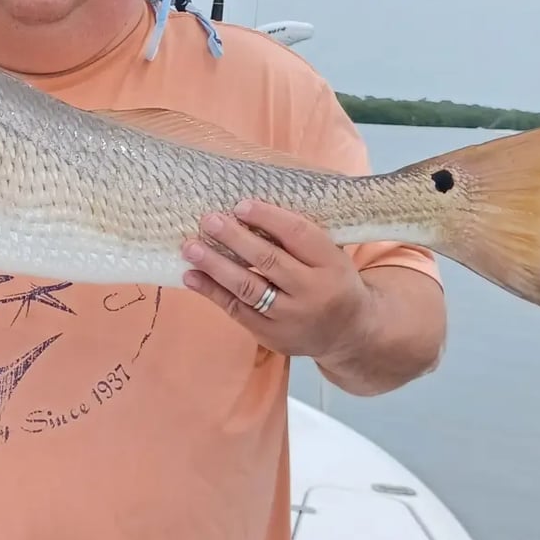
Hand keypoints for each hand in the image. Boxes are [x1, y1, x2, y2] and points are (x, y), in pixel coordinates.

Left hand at [181, 198, 376, 361]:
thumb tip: (245, 209)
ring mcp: (291, 317)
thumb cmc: (331, 280)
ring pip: (248, 288)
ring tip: (190, 247)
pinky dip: (211, 292)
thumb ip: (298, 237)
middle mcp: (313, 291)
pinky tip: (191, 276)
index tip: (240, 205)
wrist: (349, 333)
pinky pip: (236, 310)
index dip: (268, 218)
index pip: (298, 234)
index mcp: (331, 264)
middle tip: (209, 220)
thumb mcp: (330, 255)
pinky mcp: (271, 335)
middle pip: (269, 261)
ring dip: (215, 265)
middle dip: (235, 238)